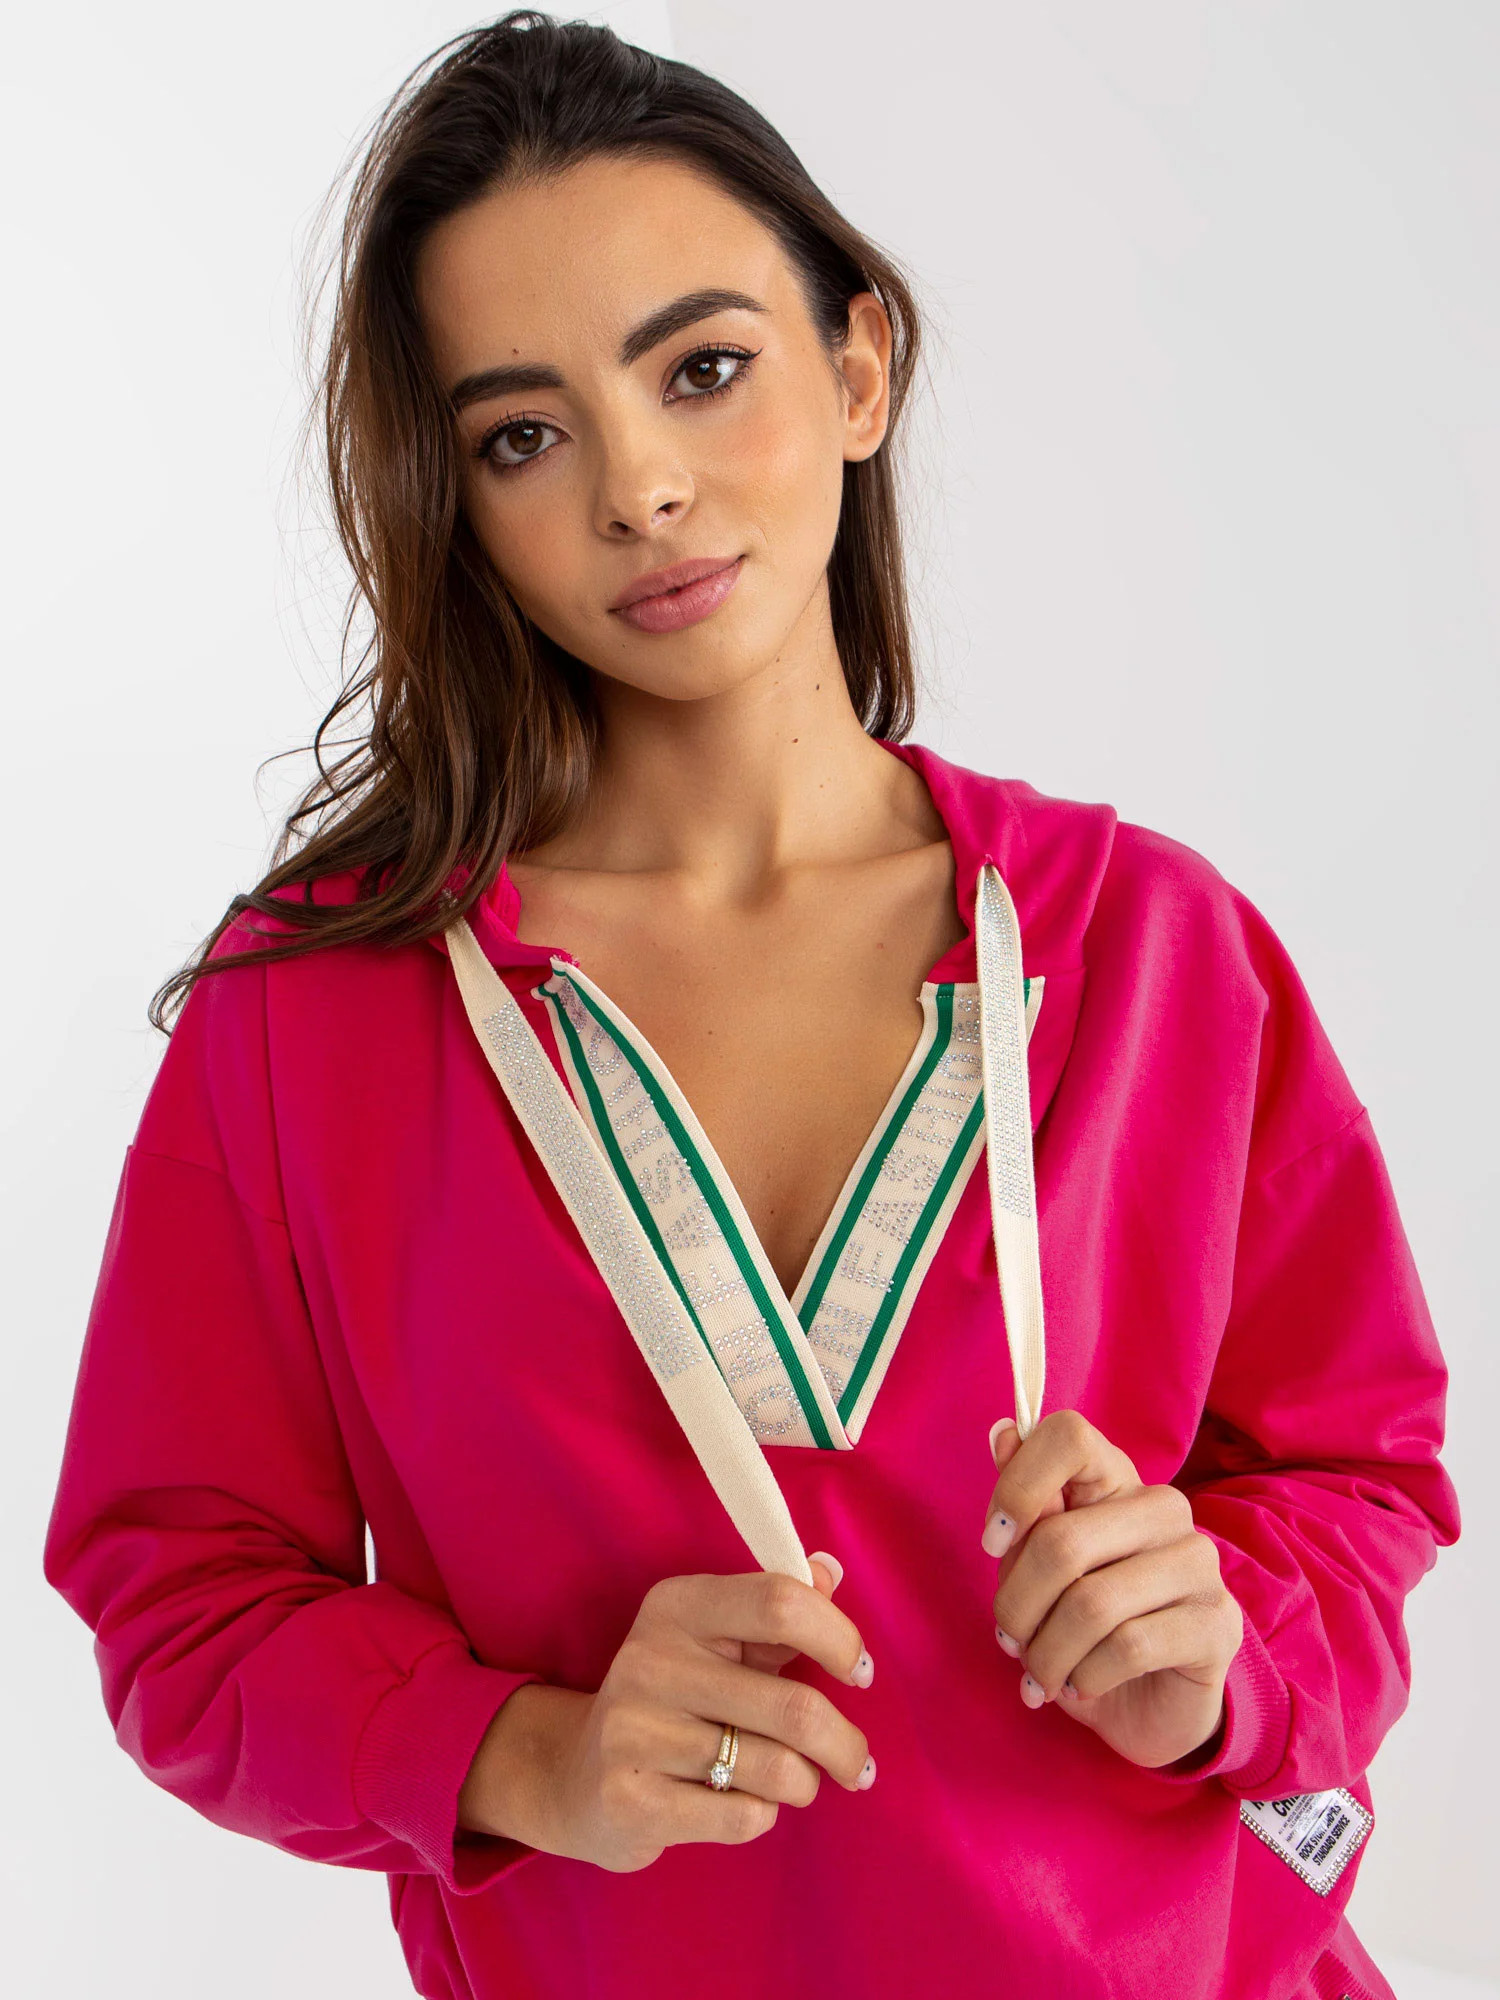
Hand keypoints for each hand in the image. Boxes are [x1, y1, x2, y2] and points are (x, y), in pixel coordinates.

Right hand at [460, 1560, 872, 1873]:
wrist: (578, 1776)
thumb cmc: (673, 1701)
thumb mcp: (716, 1641)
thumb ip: (776, 1610)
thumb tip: (829, 1569)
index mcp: (677, 1605)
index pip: (780, 1603)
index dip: (838, 1638)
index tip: (860, 1673)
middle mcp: (650, 1660)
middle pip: (794, 1706)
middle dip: (843, 1744)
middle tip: (856, 1763)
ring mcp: (635, 1732)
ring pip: (778, 1769)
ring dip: (803, 1783)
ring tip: (791, 1781)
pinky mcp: (632, 1801)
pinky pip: (746, 1816)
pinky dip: (764, 1814)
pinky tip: (743, 1802)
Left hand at [981, 1409, 1243, 1769]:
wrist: (1151, 1704)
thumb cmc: (1084, 1626)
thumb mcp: (1041, 1570)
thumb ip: (1027, 1509)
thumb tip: (1002, 1433)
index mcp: (1116, 1480)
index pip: (1069, 1436)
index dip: (1018, 1485)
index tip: (992, 1542)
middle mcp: (1164, 1510)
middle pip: (1061, 1540)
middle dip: (1016, 1606)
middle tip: (1008, 1641)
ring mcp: (1198, 1564)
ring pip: (1090, 1604)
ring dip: (1046, 1653)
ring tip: (1039, 1675)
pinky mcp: (1217, 1625)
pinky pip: (1126, 1648)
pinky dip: (1084, 1676)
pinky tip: (1080, 1685)